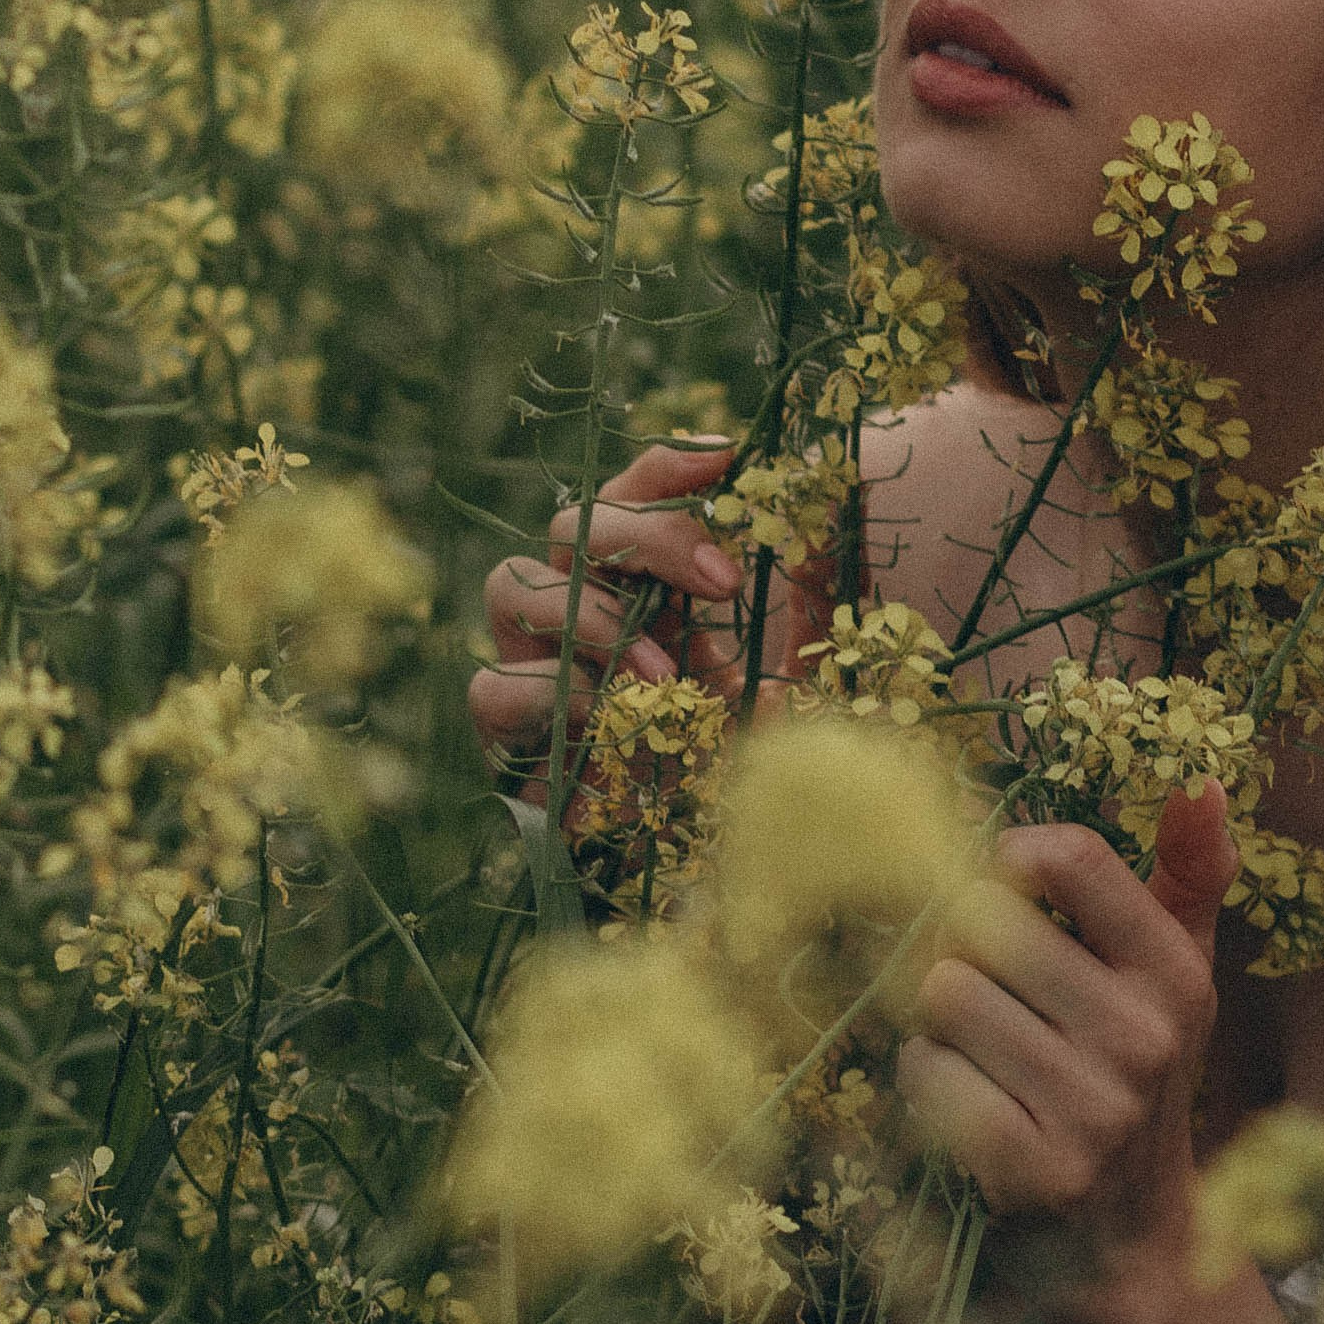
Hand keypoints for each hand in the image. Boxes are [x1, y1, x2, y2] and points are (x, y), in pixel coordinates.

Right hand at [466, 440, 825, 800]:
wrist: (679, 863)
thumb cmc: (730, 764)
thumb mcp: (784, 684)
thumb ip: (803, 616)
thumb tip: (829, 526)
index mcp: (639, 585)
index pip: (633, 495)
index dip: (668, 466)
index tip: (730, 459)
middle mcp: (577, 609)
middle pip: (572, 522)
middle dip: (650, 539)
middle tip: (729, 584)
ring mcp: (532, 663)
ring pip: (510, 584)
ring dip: (594, 619)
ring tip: (661, 673)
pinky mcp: (504, 731)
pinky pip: (494, 687)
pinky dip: (550, 698)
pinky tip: (603, 726)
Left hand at [895, 784, 1237, 1323]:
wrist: (1128, 1240)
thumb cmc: (1135, 1077)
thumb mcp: (1174, 978)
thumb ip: (1187, 877)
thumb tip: (1201, 782)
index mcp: (1175, 973)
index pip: (1068, 857)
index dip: (1008, 861)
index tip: (1007, 891)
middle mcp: (1144, 1036)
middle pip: (981, 925)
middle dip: (963, 953)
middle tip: (991, 997)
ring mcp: (1091, 1107)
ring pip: (942, 996)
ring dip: (940, 1022)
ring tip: (984, 1055)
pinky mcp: (1031, 1165)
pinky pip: (924, 1071)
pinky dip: (927, 1080)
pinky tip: (972, 1104)